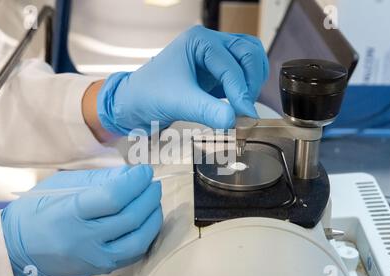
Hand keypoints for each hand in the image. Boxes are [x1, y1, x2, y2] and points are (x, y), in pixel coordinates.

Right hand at [1, 165, 162, 275]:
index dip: (135, 182)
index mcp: (70, 213)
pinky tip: (146, 220)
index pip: (113, 198)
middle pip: (131, 218)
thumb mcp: (62, 185)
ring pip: (139, 239)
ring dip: (153, 217)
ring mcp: (95, 258)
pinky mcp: (102, 268)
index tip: (144, 170)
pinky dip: (146, 234)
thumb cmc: (37, 210)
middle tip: (153, 182)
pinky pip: (135, 253)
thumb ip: (99, 179)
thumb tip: (131, 174)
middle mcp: (85, 240)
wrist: (19, 249)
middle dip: (149, 196)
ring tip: (153, 200)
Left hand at [96, 25, 268, 134]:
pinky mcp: (217, 72)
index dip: (240, 90)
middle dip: (250, 81)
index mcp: (198, 41)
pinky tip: (240, 104)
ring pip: (250, 59)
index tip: (245, 114)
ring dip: (253, 81)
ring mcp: (215, 56)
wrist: (137, 102)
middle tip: (246, 108)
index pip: (230, 64)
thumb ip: (208, 111)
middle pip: (248, 52)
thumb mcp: (179, 103)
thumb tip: (235, 121)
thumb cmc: (149, 94)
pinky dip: (247, 86)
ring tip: (244, 105)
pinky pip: (242, 73)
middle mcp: (210, 43)